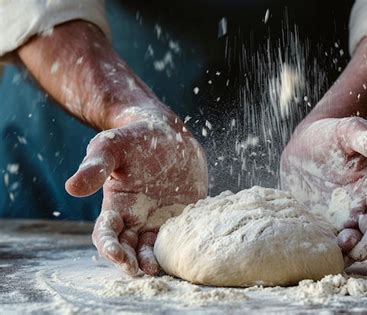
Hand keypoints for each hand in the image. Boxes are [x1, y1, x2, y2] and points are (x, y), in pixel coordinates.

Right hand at [66, 113, 207, 274]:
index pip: (107, 233)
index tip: (115, 254)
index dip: (108, 246)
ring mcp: (160, 220)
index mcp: (116, 206)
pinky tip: (185, 253)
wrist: (168, 135)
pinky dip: (179, 247)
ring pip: (153, 248)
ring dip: (152, 261)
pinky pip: (180, 237)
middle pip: (129, 248)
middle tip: (138, 269)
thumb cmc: (134, 139)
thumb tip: (72, 188)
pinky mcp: (182, 217)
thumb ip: (95, 166)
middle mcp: (136, 218)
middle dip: (130, 261)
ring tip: (157, 268)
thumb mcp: (112, 147)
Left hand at [280, 117, 366, 264]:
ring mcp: (336, 219)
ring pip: (347, 244)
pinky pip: (323, 243)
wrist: (305, 145)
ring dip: (345, 252)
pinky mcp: (318, 224)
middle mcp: (357, 209)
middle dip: (366, 244)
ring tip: (334, 253)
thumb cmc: (331, 136)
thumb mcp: (347, 132)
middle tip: (353, 246)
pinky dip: (322, 252)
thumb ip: (365, 138)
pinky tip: (312, 256)